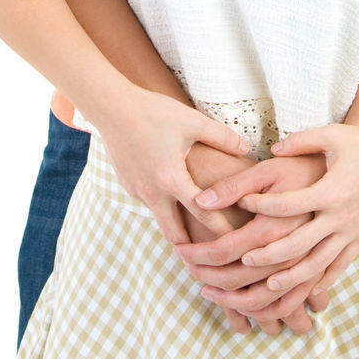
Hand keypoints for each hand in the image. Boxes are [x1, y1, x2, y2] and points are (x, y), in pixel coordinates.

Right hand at [97, 88, 251, 245]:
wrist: (112, 107)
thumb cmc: (154, 112)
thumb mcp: (193, 121)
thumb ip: (222, 137)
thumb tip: (245, 149)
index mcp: (172, 179)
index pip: (202, 213)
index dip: (220, 229)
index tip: (234, 242)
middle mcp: (152, 192)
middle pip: (174, 235)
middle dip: (192, 246)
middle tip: (211, 251)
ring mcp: (137, 191)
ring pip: (160, 218)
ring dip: (177, 225)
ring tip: (196, 229)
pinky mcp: (127, 185)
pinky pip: (149, 203)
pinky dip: (163, 206)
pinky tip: (174, 197)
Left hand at [176, 153, 330, 329]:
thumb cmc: (318, 159)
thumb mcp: (273, 165)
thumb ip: (236, 184)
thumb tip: (200, 200)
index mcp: (281, 220)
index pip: (230, 247)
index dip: (201, 253)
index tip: (179, 252)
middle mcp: (300, 244)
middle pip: (250, 278)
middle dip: (215, 282)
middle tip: (192, 277)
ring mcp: (323, 255)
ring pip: (279, 295)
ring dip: (244, 302)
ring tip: (217, 297)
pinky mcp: (341, 258)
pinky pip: (308, 291)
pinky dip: (283, 303)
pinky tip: (264, 301)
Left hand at [203, 125, 358, 294]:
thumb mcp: (335, 135)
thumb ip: (301, 141)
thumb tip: (272, 148)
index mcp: (331, 191)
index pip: (287, 205)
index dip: (261, 205)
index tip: (242, 203)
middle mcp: (340, 218)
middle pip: (298, 245)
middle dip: (269, 256)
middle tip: (243, 260)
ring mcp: (352, 233)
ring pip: (318, 265)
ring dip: (292, 278)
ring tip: (269, 284)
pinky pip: (339, 268)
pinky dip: (321, 282)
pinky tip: (304, 291)